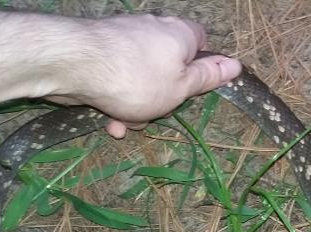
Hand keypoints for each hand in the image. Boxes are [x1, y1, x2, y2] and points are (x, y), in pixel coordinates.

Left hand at [44, 14, 241, 138]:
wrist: (74, 65)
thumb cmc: (137, 80)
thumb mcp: (180, 88)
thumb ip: (207, 78)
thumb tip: (236, 65)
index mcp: (180, 34)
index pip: (201, 41)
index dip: (200, 66)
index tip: (192, 87)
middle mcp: (153, 30)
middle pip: (167, 65)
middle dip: (160, 97)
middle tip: (152, 116)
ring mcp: (123, 38)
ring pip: (139, 77)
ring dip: (134, 105)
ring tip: (122, 124)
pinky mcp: (99, 50)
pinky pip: (116, 77)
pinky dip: (114, 97)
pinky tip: (106, 117)